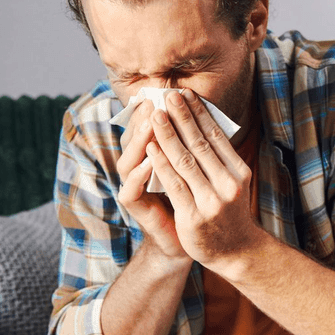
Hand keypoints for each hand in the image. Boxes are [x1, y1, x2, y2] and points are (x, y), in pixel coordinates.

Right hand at [116, 99, 188, 261]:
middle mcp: (138, 168)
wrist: (190, 241)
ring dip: (141, 140)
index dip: (160, 111)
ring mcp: (133, 187)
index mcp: (152, 156)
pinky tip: (150, 161)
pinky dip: (140, 174)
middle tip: (158, 101)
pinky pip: (131, 188)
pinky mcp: (133, 206)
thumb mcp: (197, 170)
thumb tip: (205, 112)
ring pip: (129, 159)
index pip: (149, 128)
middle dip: (148, 118)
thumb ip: (193, 146)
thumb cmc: (195, 201)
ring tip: (153, 123)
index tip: (173, 94)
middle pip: (136, 139)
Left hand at [146, 89, 258, 267]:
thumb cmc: (229, 212)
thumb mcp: (233, 183)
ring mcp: (211, 201)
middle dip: (182, 116)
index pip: (216, 136)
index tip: (186, 94)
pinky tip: (150, 147)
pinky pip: (173, 184)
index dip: (200, 113)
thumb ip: (220, 159)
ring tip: (155, 114)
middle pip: (200, 143)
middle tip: (169, 94)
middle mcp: (228, 184)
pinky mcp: (193, 216)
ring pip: (185, 160)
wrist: (235, 252)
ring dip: (168, 134)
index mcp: (239, 171)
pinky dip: (160, 164)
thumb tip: (203, 124)